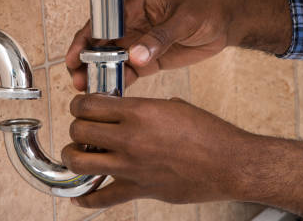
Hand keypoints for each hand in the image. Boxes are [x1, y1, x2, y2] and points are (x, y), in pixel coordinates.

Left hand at [62, 94, 302, 218]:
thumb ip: (142, 108)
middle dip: (75, 127)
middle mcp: (129, 138)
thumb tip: (123, 112)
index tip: (81, 106)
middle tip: (81, 127)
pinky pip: (102, 198)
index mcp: (138, 111)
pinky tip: (79, 195)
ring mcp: (131, 166)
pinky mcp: (138, 189)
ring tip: (77, 153)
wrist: (230, 163)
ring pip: (79, 162)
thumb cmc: (207, 132)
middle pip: (78, 130)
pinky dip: (86, 199)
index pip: (88, 105)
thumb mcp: (171, 106)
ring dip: (72, 156)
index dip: (79, 104)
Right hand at [66, 0, 290, 90]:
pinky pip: (128, 70)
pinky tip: (112, 94)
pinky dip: (119, 81)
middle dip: (87, 61)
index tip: (74, 57)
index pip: (102, 21)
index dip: (84, 39)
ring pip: (111, 59)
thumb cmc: (208, 9)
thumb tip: (135, 56)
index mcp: (135, 3)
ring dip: (100, 74)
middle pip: (101, 42)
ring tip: (91, 92)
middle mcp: (131, 22)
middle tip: (78, 81)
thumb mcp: (185, 20)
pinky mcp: (149, 58)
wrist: (228, 22)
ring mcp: (139, 41)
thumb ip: (159, 38)